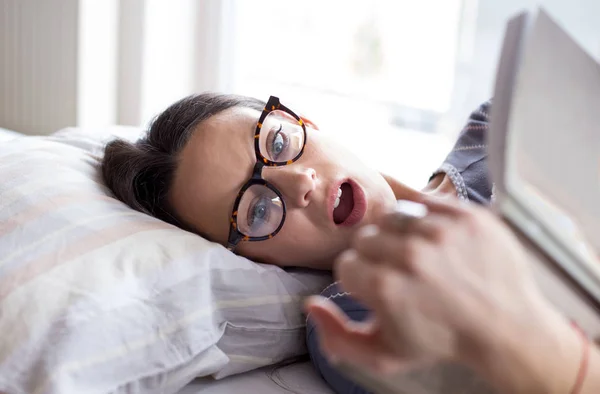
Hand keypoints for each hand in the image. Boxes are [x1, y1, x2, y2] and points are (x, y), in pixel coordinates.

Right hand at [306, 197, 582, 392]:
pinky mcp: (465, 215)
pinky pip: (424, 202)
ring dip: (398, 236)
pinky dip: (424, 219)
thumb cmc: (443, 340)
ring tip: (417, 255)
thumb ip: (335, 337)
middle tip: (398, 273)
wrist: (505, 328)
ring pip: (391, 217)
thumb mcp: (383, 354)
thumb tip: (311, 305)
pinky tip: (433, 240)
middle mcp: (409, 254)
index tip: (380, 290)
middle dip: (376, 257)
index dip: (360, 280)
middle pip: (365, 238)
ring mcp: (440, 231)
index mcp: (384, 287)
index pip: (345, 265)